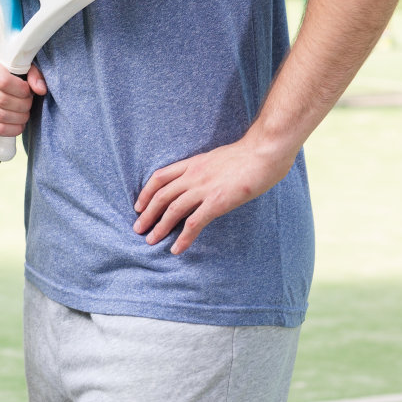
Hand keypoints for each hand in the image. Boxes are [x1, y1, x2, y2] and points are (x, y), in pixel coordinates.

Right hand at [0, 51, 44, 137]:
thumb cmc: (3, 71)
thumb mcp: (17, 65)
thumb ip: (32, 73)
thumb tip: (41, 89)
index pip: (4, 81)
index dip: (21, 90)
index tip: (28, 91)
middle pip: (2, 100)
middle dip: (22, 105)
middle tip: (28, 104)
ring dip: (18, 118)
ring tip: (24, 114)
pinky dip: (10, 130)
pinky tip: (18, 125)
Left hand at [133, 139, 296, 254]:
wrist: (263, 153)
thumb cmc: (246, 155)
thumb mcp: (216, 158)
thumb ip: (203, 169)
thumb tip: (198, 182)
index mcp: (192, 164)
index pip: (160, 177)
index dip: (146, 193)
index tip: (139, 206)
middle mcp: (193, 176)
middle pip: (161, 196)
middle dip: (147, 214)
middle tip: (138, 228)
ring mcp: (204, 189)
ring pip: (172, 210)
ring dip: (159, 227)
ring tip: (150, 240)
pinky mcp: (217, 202)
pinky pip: (194, 223)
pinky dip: (183, 237)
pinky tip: (176, 248)